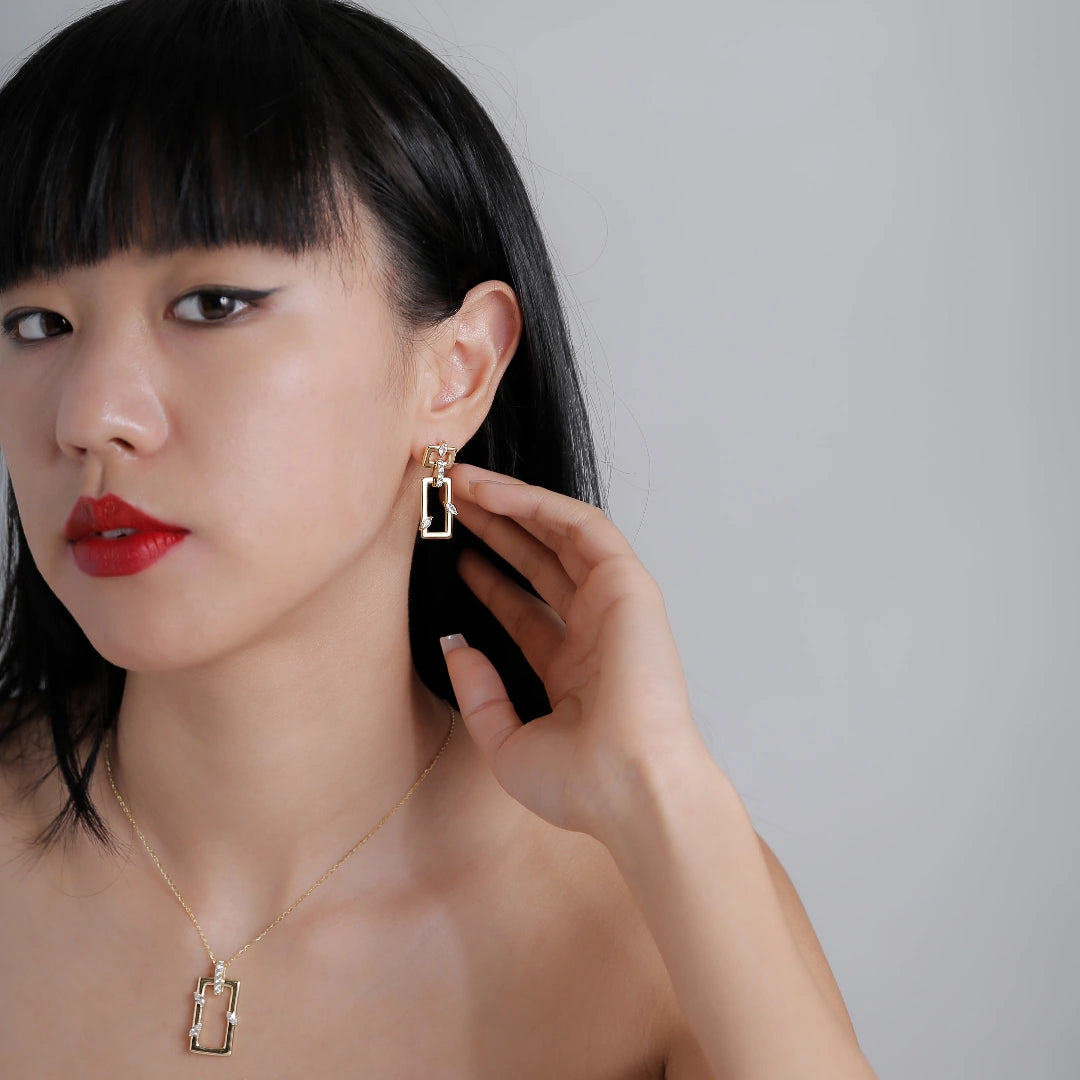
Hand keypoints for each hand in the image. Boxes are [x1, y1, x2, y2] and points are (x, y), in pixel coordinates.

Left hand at [440, 464, 709, 846]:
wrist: (631, 791)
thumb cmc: (581, 785)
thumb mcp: (506, 743)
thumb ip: (480, 694)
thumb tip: (457, 646)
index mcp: (574, 669)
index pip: (525, 609)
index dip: (488, 578)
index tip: (451, 553)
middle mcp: (596, 630)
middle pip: (540, 562)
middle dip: (496, 528)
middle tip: (450, 501)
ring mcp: (614, 605)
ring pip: (559, 534)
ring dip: (512, 503)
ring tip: (462, 482)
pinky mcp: (629, 586)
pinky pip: (581, 528)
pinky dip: (538, 504)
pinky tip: (494, 493)